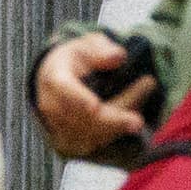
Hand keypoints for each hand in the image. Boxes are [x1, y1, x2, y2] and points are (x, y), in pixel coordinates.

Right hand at [33, 30, 153, 158]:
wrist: (58, 79)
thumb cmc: (78, 60)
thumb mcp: (90, 45)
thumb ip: (102, 50)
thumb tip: (118, 57)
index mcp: (54, 77)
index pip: (63, 89)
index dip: (78, 99)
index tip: (94, 106)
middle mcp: (51, 105)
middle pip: (81, 119)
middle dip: (110, 121)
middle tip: (138, 121)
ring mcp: (58, 127)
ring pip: (89, 136)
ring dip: (116, 129)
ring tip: (139, 118)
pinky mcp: (68, 142)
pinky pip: (93, 144)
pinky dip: (112, 136)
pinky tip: (128, 125)